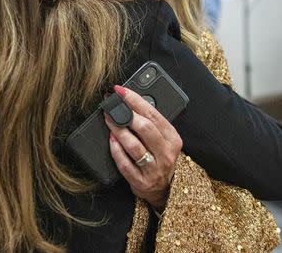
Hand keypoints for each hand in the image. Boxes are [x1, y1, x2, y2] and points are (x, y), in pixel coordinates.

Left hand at [105, 85, 182, 210]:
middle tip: (112, 106)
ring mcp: (154, 169)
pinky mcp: (141, 181)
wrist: (165, 189)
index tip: (121, 91)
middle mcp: (166, 153)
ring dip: (119, 130)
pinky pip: (125, 164)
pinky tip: (111, 140)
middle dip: (126, 114)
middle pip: (146, 129)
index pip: (154, 114)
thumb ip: (151, 123)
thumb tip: (129, 103)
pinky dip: (116, 150)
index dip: (135, 100)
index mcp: (173, 138)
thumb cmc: (160, 158)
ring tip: (108, 120)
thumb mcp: (163, 139)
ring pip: (134, 146)